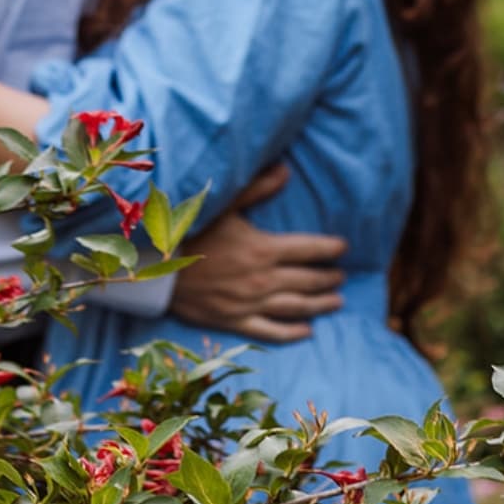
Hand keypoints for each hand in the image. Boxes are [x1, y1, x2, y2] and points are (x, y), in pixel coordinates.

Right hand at [170, 163, 347, 343]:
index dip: (330, 249)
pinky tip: (307, 331)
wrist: (158, 268)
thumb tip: (286, 171)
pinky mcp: (235, 322)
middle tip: (342, 275)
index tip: (344, 247)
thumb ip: (258, 187)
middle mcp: (263, 279)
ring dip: (320, 304)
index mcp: (263, 249)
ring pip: (296, 307)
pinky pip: (271, 332)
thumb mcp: (225, 203)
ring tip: (337, 300)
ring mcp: (250, 304)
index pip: (309, 250)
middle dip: (329, 277)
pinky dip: (292, 333)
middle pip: (308, 280)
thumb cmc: (190, 230)